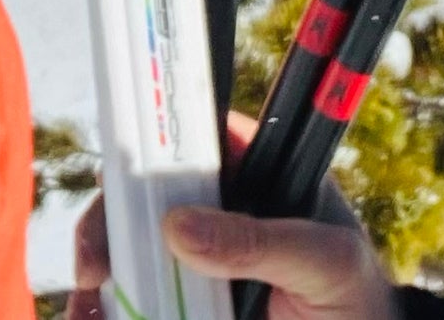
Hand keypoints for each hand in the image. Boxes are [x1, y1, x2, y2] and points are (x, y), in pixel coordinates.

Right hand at [66, 114, 395, 319]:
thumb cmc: (356, 300)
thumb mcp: (324, 263)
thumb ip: (262, 241)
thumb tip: (177, 225)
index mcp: (256, 177)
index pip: (194, 142)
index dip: (149, 148)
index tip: (115, 178)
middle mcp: (219, 214)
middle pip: (143, 199)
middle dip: (108, 222)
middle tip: (94, 266)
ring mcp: (197, 263)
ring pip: (129, 251)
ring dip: (99, 270)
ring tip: (87, 308)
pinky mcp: (183, 305)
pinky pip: (132, 302)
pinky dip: (104, 310)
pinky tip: (93, 319)